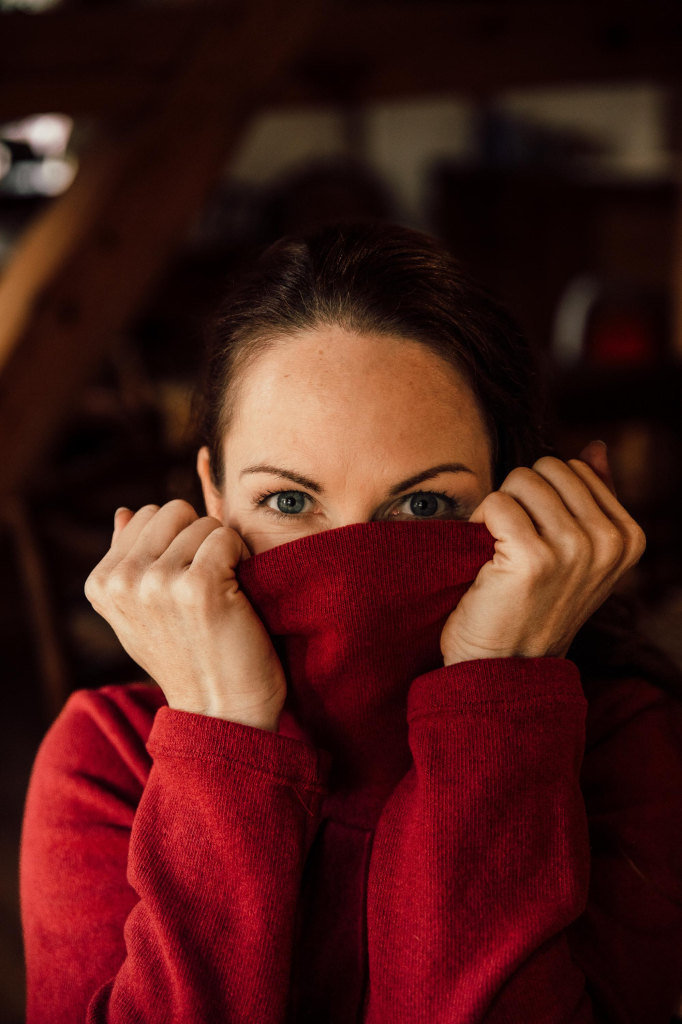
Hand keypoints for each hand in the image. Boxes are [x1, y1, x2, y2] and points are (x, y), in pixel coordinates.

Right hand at [84, 501, 286, 730]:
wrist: (221, 709)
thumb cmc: (189, 658)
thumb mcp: (140, 613)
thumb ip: (127, 562)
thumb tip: (124, 512)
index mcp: (102, 583)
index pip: (147, 515)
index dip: (178, 541)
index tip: (184, 582)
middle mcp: (122, 581)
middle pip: (174, 511)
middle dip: (198, 538)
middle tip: (208, 583)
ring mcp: (157, 582)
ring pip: (204, 523)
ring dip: (223, 551)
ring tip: (221, 594)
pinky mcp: (197, 586)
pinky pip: (227, 537)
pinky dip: (242, 558)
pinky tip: (237, 593)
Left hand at [440, 441, 645, 664]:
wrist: (506, 668)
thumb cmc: (533, 608)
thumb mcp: (578, 555)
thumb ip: (591, 499)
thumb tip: (596, 448)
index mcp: (627, 536)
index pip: (574, 468)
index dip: (541, 498)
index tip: (538, 540)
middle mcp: (610, 541)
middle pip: (547, 468)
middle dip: (520, 497)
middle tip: (513, 544)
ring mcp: (576, 549)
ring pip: (520, 480)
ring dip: (498, 511)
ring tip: (500, 553)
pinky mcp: (534, 558)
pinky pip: (496, 503)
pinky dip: (480, 524)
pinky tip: (486, 560)